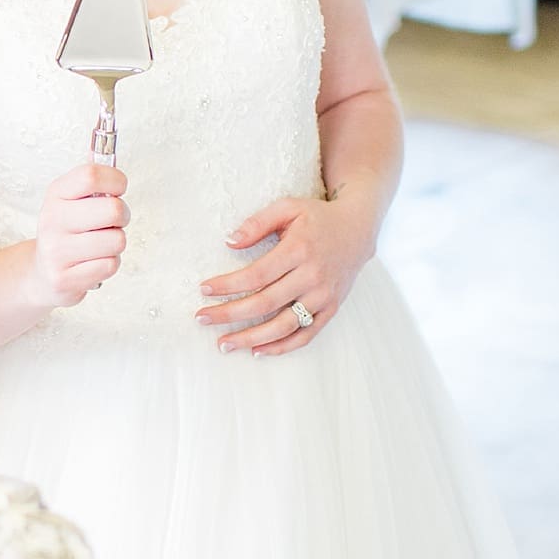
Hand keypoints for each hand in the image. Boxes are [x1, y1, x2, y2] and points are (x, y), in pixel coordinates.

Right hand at [25, 163, 127, 309]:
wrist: (41, 274)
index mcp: (56, 194)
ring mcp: (56, 251)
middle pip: (112, 209)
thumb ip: (90, 179)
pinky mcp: (65, 278)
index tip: (118, 188)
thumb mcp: (70, 200)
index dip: (115, 180)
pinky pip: (110, 265)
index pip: (91, 175)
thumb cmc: (66, 233)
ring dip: (116, 243)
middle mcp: (52, 220)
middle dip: (123, 216)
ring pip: (117, 240)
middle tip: (113, 221)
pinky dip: (109, 264)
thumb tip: (105, 148)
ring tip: (100, 244)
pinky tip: (93, 262)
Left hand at [196, 192, 376, 354]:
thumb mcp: (288, 208)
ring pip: (284, 325)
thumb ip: (257, 222)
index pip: (257, 274)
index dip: (228, 284)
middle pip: (265, 303)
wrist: (357, 230)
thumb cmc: (316, 218)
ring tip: (223, 343)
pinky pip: (306, 335)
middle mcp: (313, 276)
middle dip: (229, 314)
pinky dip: (282, 347)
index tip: (204, 289)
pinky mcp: (331, 309)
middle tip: (201, 318)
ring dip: (251, 338)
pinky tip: (257, 351)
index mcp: (299, 250)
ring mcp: (324, 296)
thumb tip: (229, 242)